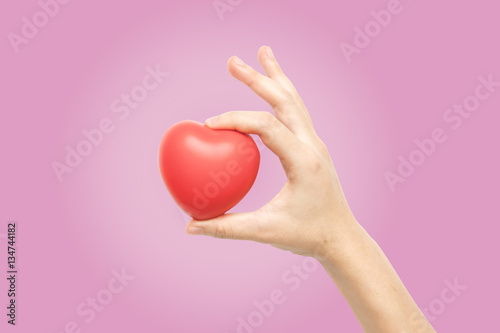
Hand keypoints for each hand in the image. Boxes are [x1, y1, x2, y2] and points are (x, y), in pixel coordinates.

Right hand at [186, 46, 355, 259]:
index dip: (235, 119)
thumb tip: (191, 227)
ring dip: (276, 77)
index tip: (209, 126)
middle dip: (257, 78)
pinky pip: (297, 113)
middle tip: (232, 61)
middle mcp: (312, 145)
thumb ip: (228, 228)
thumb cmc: (308, 236)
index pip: (266, 126)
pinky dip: (283, 94)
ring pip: (294, 101)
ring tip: (263, 54)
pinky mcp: (313, 148)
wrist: (342, 237)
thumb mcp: (266, 232)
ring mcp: (315, 144)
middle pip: (284, 100)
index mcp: (303, 160)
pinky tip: (275, 88)